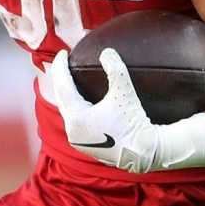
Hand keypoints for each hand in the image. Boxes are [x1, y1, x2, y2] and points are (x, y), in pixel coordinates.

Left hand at [40, 48, 204, 172]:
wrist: (143, 153)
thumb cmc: (134, 123)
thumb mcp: (125, 92)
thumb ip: (115, 69)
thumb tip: (107, 52)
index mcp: (76, 117)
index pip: (62, 86)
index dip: (60, 67)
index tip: (62, 53)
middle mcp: (72, 130)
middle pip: (61, 99)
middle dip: (61, 80)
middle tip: (63, 63)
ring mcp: (77, 140)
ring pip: (68, 111)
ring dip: (68, 95)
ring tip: (70, 81)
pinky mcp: (85, 146)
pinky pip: (75, 122)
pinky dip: (75, 108)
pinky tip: (80, 101)